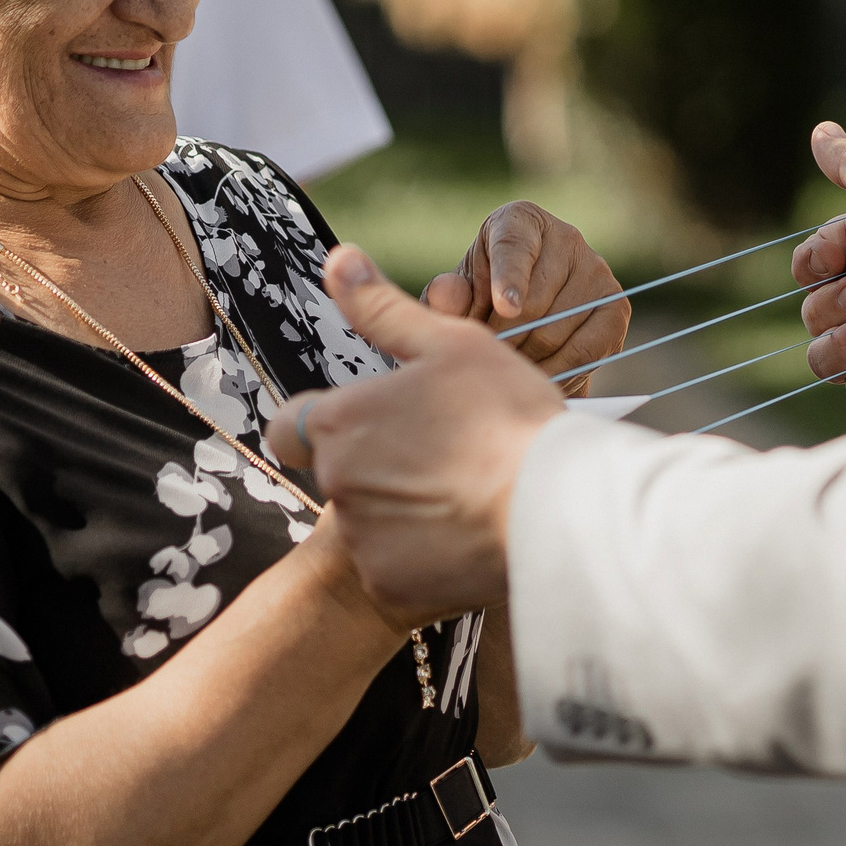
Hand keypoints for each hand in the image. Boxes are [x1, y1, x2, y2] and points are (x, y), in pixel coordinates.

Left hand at [270, 248, 559, 624]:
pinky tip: (466, 538)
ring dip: (400, 513)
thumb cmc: (507, 415)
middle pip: (337, 475)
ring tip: (464, 498)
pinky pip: (393, 571)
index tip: (373, 426)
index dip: (324, 425)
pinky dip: (420, 560)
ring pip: (367, 523)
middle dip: (375, 468)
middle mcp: (336, 481)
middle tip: (441, 459)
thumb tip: (337, 258)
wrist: (555, 508)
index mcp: (339, 420)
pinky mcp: (387, 586)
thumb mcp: (450, 344)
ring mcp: (360, 538)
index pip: (291, 427)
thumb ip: (383, 308)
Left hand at [424, 202, 630, 386]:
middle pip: (534, 301)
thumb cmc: (483, 299)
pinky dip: (560, 371)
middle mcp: (565, 237)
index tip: (506, 307)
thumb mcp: (458, 296)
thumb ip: (446, 296)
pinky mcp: (616, 306)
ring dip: (527, 360)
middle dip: (504, 340)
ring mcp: (597, 270)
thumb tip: (445, 294)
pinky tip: (539, 375)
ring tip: (508, 368)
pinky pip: (587, 350)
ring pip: (558, 330)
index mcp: (519, 221)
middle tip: (487, 360)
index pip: (514, 247)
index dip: (510, 277)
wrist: (526, 318)